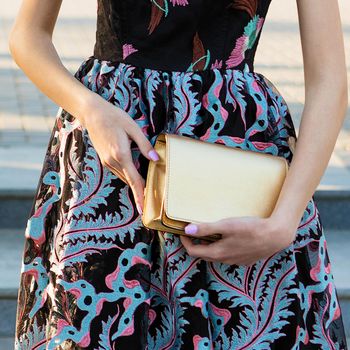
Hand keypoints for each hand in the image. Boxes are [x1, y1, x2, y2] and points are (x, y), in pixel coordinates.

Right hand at [79, 96, 158, 213]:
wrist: (92, 113)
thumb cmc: (114, 117)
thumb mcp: (133, 128)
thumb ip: (145, 146)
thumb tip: (156, 159)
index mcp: (121, 155)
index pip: (134, 180)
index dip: (140, 195)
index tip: (143, 208)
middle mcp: (112, 161)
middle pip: (129, 182)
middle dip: (139, 193)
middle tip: (148, 205)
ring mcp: (107, 161)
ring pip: (124, 178)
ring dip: (133, 185)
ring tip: (144, 193)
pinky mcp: (105, 159)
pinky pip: (119, 172)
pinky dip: (128, 176)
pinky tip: (135, 176)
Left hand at [179, 215, 298, 265]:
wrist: (275, 236)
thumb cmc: (250, 229)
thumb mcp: (226, 225)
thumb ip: (206, 228)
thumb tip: (187, 229)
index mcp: (217, 253)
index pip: (194, 252)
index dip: (185, 242)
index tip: (183, 231)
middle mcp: (225, 261)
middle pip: (204, 255)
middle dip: (195, 245)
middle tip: (193, 232)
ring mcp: (236, 262)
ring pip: (216, 256)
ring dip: (208, 247)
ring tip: (208, 234)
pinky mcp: (245, 260)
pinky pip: (227, 256)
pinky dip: (221, 249)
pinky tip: (226, 239)